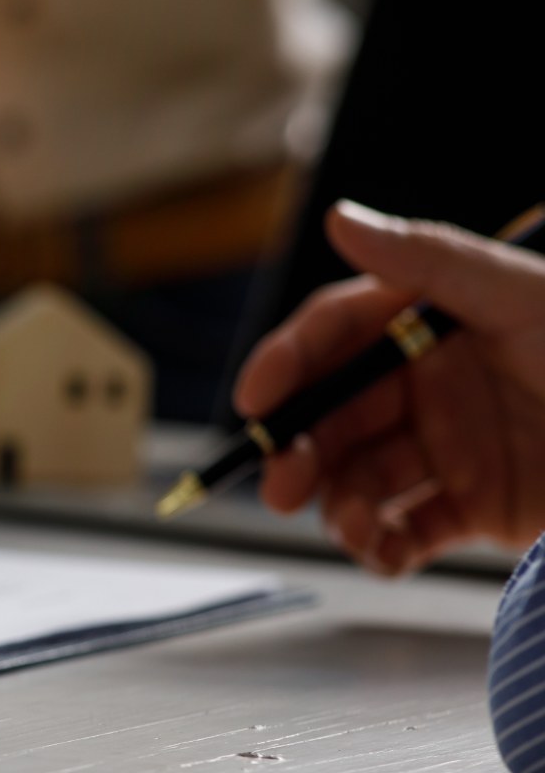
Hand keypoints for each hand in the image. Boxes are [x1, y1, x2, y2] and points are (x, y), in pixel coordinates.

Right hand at [234, 200, 544, 573]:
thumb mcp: (526, 296)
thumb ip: (430, 258)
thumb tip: (341, 216)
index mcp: (432, 325)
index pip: (334, 337)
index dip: (286, 366)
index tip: (255, 403)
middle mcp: (432, 386)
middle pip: (332, 417)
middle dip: (298, 453)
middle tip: (281, 488)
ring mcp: (450, 449)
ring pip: (360, 479)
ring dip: (340, 508)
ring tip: (356, 529)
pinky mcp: (474, 509)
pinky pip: (407, 530)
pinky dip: (384, 549)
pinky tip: (386, 556)